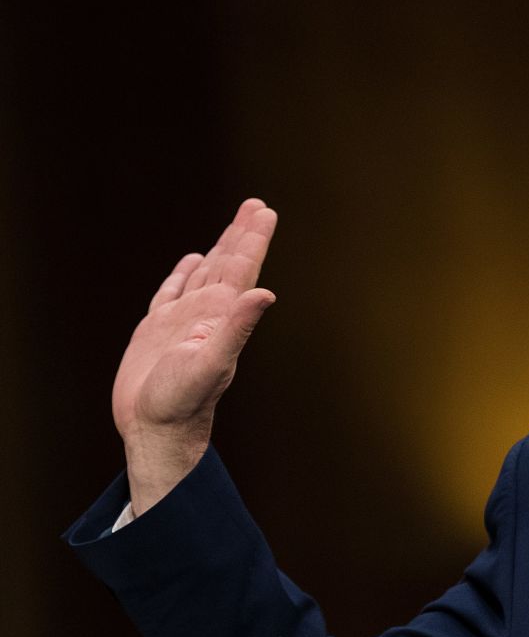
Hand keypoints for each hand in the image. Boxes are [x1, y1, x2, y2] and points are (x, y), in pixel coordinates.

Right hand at [113, 198, 277, 514]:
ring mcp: (182, 321)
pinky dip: (182, 274)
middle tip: (256, 205)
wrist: (156, 431)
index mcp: (221, 316)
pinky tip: (190, 261)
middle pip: (228, 264)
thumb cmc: (183, 403)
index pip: (242, 268)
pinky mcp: (157, 331)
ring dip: (219, 249)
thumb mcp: (212, 363)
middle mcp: (206, 314)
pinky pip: (171, 293)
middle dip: (242, 234)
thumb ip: (238, 328)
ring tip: (234, 226)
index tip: (265, 211)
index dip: (253, 239)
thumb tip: (264, 294)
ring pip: (203, 273)